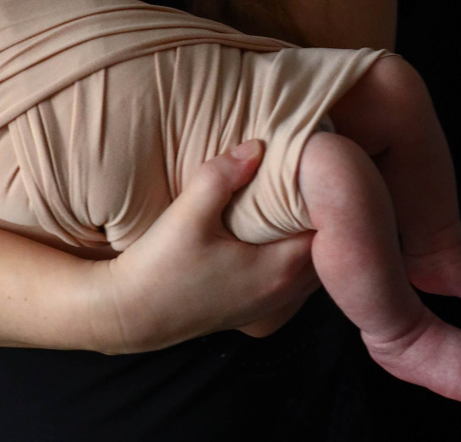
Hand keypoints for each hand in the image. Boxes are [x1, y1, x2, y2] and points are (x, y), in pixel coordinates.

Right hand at [85, 140, 319, 353]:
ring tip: (295, 205)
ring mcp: (271, 306)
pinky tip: (273, 235)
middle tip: (309, 181)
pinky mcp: (255, 311)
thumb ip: (222, 177)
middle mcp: (284, 292)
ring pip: (312, 267)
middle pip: (326, 250)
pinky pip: (295, 280)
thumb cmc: (160, 267)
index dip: (327, 199)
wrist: (131, 314)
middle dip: (322, 217)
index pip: (329, 230)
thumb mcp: (188, 215)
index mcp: (279, 269)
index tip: (316, 171)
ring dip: (309, 239)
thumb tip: (257, 147)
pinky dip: (296, 257)